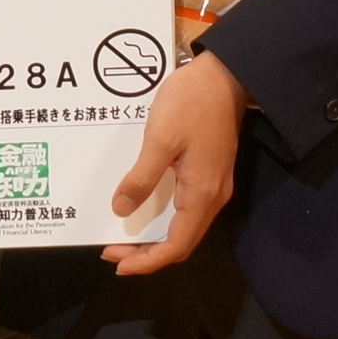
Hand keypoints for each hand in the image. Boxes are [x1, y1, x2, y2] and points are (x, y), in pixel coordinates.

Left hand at [103, 51, 249, 277]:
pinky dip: (164, 219)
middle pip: (181, 242)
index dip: (147, 261)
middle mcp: (212, 197)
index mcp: (202, 193)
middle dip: (147, 254)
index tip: (118, 264)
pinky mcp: (210, 173)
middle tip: (112, 251)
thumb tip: (122, 210)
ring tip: (124, 236)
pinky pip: (187, 209)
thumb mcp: (160, 139)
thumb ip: (142, 177)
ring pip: (185, 227)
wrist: (225, 74)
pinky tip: (144, 209)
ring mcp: (214, 185)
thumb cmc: (192, 103)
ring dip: (155, 237)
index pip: (177, 245)